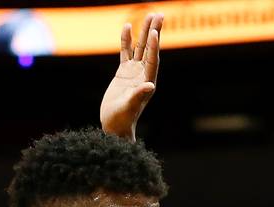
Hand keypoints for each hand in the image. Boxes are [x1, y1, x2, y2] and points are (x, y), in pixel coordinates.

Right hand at [100, 13, 161, 140]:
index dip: (154, 45)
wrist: (114, 126)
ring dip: (144, 32)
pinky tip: (127, 26)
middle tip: (159, 14)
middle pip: (150, 48)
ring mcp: (134, 72)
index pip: (152, 59)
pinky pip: (125, 52)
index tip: (155, 31)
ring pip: (140, 47)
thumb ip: (139, 96)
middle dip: (154, 31)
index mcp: (147, 82)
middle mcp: (143, 74)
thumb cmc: (122, 120)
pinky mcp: (123, 72)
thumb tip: (149, 86)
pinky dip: (126, 40)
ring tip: (148, 15)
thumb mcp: (129, 107)